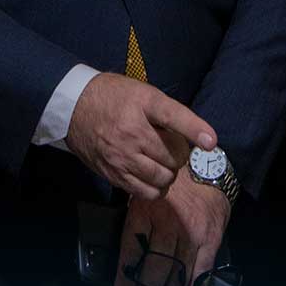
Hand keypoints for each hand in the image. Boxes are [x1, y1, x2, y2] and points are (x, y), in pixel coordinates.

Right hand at [65, 72, 215, 201]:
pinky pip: (145, 192)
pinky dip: (156, 188)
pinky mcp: (113, 173)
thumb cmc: (113, 97)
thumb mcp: (142, 93)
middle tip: (171, 147)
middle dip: (179, 155)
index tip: (211, 142)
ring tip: (162, 163)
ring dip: (169, 173)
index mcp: (142, 104)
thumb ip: (167, 112)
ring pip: (162, 177)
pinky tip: (152, 177)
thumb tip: (196, 137)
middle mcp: (132, 131)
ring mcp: (122, 156)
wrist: (73, 107)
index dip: (194, 128)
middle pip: (173, 156)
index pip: (172, 116)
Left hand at [114, 178, 230, 285]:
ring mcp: (192, 233)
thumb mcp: (143, 196)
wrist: (204, 168)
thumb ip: (135, 224)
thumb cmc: (169, 186)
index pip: (132, 253)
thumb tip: (126, 261)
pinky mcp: (211, 239)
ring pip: (178, 275)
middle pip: (155, 269)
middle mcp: (168, 224)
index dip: (126, 282)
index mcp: (145, 211)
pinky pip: (202, 273)